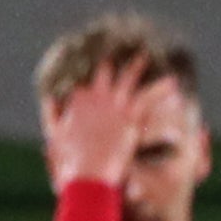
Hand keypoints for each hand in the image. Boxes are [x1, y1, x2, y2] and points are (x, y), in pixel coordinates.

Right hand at [42, 59, 151, 189]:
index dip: (88, 67)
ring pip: (127, 78)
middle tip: (118, 46)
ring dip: (137, 66)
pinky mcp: (130, 117)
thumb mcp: (54, 133)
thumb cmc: (70, 158)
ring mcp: (114, 106)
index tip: (93, 57)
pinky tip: (172, 81)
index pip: (82, 76)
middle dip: (111, 58)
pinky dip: (160, 88)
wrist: (89, 174)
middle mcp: (95, 98)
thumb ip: (50, 112)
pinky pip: (148, 97)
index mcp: (77, 100)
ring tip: (144, 55)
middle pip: (104, 70)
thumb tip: (49, 97)